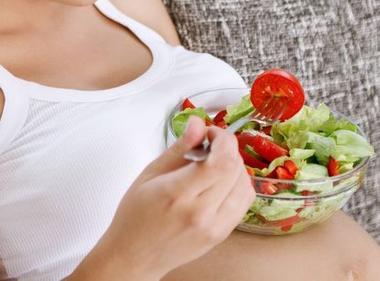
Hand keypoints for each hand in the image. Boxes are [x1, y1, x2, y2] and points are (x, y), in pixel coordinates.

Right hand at [82, 116, 255, 279]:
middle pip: (236, 169)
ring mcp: (214, 227)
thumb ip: (179, 147)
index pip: (222, 161)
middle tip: (210, 144)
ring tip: (214, 163)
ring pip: (245, 185)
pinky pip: (244, 202)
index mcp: (178, 194)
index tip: (210, 134)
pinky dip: (238, 184)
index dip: (223, 140)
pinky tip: (221, 181)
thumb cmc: (135, 217)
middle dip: (227, 148)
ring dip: (235, 166)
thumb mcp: (150, 173)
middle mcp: (200, 213)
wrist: (134, 256)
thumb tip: (197, 124)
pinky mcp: (222, 235)